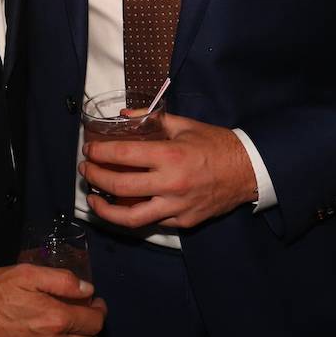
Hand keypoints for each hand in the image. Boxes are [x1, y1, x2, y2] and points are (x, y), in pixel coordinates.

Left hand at [81, 111, 256, 229]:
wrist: (248, 170)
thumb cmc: (215, 144)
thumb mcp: (184, 124)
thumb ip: (152, 118)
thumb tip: (124, 114)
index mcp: (170, 155)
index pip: (123, 155)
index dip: (100, 153)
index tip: (89, 150)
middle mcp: (170, 184)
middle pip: (119, 186)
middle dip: (96, 178)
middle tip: (86, 171)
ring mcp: (177, 207)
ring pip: (131, 218)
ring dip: (106, 209)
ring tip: (94, 200)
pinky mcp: (183, 222)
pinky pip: (152, 222)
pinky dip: (134, 216)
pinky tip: (123, 207)